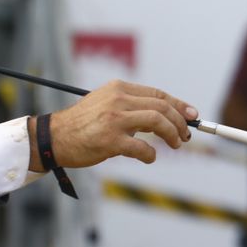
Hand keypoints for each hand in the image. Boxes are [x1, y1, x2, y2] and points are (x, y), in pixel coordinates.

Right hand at [35, 80, 197, 167]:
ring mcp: (114, 120)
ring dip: (172, 134)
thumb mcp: (106, 104)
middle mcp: (118, 100)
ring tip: (176, 144)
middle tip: (185, 136)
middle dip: (180, 121)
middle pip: (162, 106)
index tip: (192, 115)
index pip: (158, 94)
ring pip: (157, 121)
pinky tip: (150, 157)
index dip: (179, 105)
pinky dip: (151, 154)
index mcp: (119, 89)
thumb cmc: (82, 124)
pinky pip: (142, 148)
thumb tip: (165, 117)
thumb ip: (131, 106)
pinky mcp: (110, 141)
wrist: (53, 138)